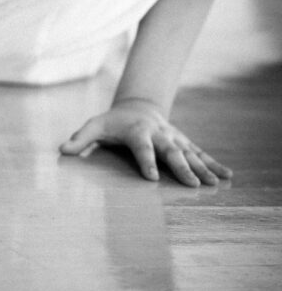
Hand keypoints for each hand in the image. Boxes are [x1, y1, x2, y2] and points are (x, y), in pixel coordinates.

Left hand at [59, 97, 232, 186]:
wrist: (138, 106)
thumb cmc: (112, 122)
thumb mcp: (94, 126)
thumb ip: (80, 139)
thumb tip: (62, 151)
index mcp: (137, 131)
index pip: (141, 148)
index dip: (146, 162)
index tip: (151, 178)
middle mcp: (159, 134)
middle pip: (171, 152)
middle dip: (182, 168)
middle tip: (193, 185)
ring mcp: (174, 138)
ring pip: (190, 153)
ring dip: (203, 168)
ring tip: (216, 183)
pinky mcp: (184, 142)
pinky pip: (200, 153)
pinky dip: (214, 164)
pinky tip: (228, 176)